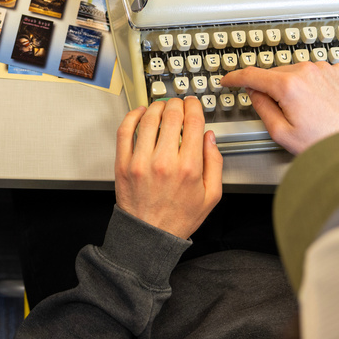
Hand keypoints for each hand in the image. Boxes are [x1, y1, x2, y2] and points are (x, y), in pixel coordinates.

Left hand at [114, 97, 222, 239]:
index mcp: (188, 168)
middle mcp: (163, 162)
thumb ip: (214, 163)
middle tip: (178, 104)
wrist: (149, 235)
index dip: (194, 106)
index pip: (192, 122)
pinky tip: (140, 113)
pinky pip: (125, 131)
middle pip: (171, 116)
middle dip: (177, 104)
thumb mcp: (211, 195)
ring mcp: (140, 162)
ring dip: (156, 106)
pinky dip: (132, 116)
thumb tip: (209, 137)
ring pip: (148, 119)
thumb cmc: (179, 217)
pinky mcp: (123, 164)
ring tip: (161, 106)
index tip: (193, 104)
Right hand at [220, 62, 338, 155]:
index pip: (252, 75)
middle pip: (275, 74)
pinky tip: (318, 102)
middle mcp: (307, 71)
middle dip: (271, 88)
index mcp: (289, 85)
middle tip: (279, 111)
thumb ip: (262, 108)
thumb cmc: (323, 143)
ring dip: (293, 85)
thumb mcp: (281, 133)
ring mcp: (326, 69)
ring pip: (296, 72)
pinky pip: (317, 72)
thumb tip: (255, 93)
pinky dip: (312, 83)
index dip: (235, 77)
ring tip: (304, 110)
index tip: (228, 79)